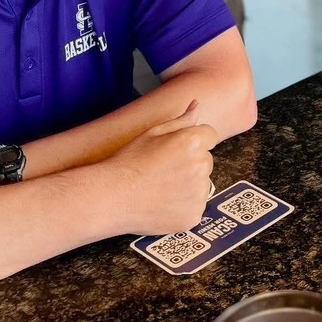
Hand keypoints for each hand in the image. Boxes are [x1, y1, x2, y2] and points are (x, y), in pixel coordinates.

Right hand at [102, 101, 217, 236]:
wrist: (112, 197)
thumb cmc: (129, 162)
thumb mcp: (153, 133)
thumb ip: (181, 120)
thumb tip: (197, 104)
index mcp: (192, 142)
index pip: (210, 135)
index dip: (193, 141)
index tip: (176, 151)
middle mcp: (200, 167)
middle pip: (206, 160)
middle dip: (191, 162)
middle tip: (164, 169)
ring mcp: (198, 195)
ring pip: (202, 184)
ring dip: (189, 185)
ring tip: (162, 187)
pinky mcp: (193, 217)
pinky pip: (196, 206)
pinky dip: (184, 206)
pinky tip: (163, 203)